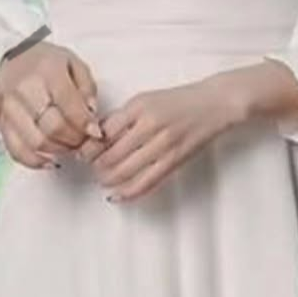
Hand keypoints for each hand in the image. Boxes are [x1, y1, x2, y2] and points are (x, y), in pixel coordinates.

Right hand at [0, 40, 104, 168]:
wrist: (10, 63)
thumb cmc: (44, 64)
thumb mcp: (73, 64)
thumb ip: (87, 87)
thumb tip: (91, 112)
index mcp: (47, 71)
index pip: (69, 105)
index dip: (86, 124)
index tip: (96, 132)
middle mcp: (25, 90)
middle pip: (53, 127)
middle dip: (75, 140)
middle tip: (84, 140)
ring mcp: (10, 108)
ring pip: (37, 142)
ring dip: (60, 151)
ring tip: (70, 146)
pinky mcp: (3, 124)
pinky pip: (17, 151)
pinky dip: (36, 161)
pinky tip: (51, 160)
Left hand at [91, 75, 248, 201]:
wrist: (215, 104)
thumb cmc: (180, 101)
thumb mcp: (145, 100)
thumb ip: (122, 117)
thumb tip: (96, 136)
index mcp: (139, 107)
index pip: (103, 132)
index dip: (89, 147)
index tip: (83, 153)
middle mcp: (150, 125)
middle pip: (111, 154)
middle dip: (96, 165)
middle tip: (91, 168)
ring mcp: (164, 144)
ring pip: (126, 170)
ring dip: (109, 179)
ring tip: (102, 180)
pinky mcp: (175, 160)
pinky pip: (147, 182)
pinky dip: (128, 193)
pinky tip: (117, 196)